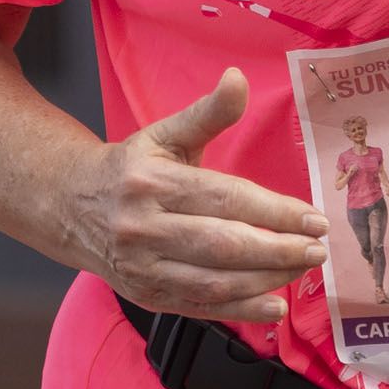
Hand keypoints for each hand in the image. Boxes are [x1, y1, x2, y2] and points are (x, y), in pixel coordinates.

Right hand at [63, 69, 325, 325]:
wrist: (70, 206)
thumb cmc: (130, 169)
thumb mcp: (165, 134)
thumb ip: (208, 112)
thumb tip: (239, 78)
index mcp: (152, 182)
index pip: (226, 199)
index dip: (275, 211)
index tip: (315, 219)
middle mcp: (144, 227)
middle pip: (224, 245)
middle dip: (278, 250)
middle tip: (318, 249)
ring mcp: (144, 267)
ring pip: (215, 281)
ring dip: (267, 279)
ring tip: (303, 267)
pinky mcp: (147, 295)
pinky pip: (201, 307)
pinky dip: (242, 311)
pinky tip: (275, 305)